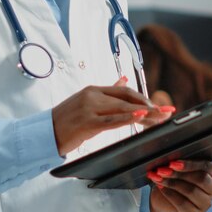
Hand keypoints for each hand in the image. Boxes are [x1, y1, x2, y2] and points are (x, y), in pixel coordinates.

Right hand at [52, 78, 168, 155]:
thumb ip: (107, 91)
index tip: (158, 106)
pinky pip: (112, 120)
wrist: (44, 132)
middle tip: (166, 112)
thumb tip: (124, 79)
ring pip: (122, 109)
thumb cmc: (66, 119)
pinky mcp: (86, 122)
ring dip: (145, 113)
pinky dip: (128, 118)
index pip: (124, 91)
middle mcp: (92, 95)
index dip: (143, 98)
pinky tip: (140, 117)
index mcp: (93, 90)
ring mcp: (89, 108)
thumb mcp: (85, 101)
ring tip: (160, 117)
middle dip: (149, 106)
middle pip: (127, 99)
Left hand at [147, 159, 211, 211]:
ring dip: (170, 182)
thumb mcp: (180, 167)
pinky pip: (182, 203)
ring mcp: (206, 204)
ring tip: (157, 176)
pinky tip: (160, 186)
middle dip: (179, 173)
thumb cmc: (176, 177)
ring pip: (190, 190)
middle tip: (161, 169)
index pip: (207, 166)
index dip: (190, 164)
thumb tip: (171, 158)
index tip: (173, 163)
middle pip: (200, 179)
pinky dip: (169, 192)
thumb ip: (181, 161)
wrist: (165, 198)